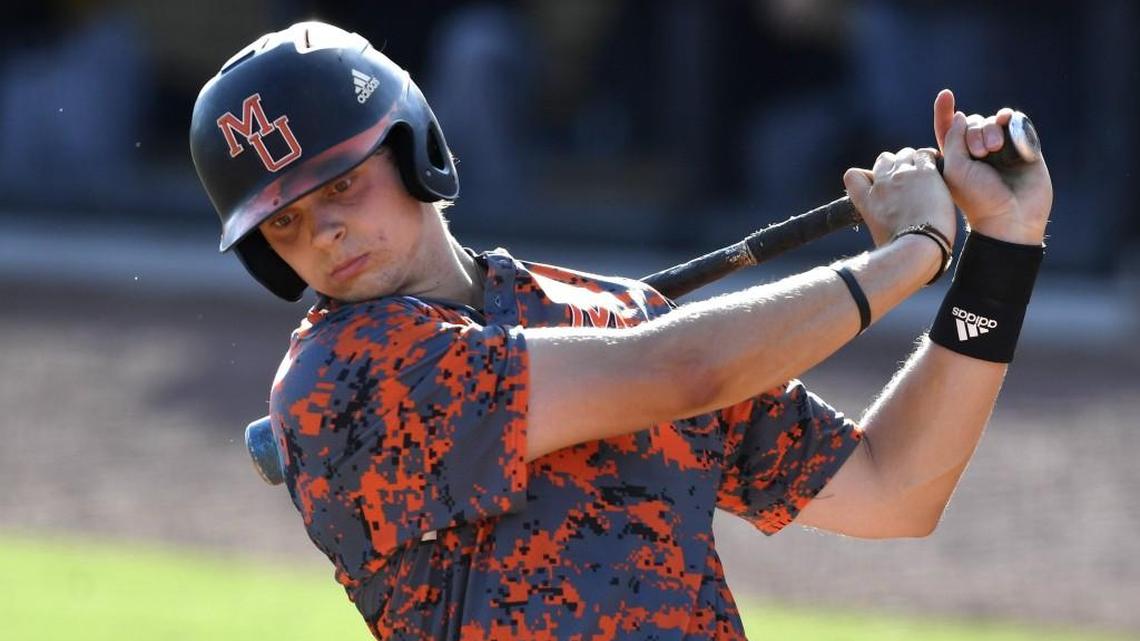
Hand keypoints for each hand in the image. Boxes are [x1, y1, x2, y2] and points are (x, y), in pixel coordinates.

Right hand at [843, 146, 956, 249]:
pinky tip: (937, 171)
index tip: (878, 185)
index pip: (852, 176)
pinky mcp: (924, 173)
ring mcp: (902, 175)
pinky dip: (931, 159)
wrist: (917, 246)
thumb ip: (879, 222)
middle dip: (894, 166)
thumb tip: (887, 228)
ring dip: (913, 161)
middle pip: (883, 159)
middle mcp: (881, 184)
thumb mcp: (878, 235)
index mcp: (866, 200)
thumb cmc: (901, 250)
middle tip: (908, 181)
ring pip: (905, 153)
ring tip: (925, 176)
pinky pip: (925, 154)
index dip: (866, 177)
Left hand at [933, 89, 1052, 244]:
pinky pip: (1016, 122)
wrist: (1011, 217)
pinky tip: (1008, 125)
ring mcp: (1002, 149)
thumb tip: (961, 115)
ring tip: (994, 148)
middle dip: (974, 132)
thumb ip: (953, 139)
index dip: (945, 111)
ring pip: (993, 121)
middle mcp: (978, 152)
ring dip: (991, 128)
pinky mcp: (1024, 148)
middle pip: (972, 123)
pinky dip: (1011, 120)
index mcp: (956, 158)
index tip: (946, 94)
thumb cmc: (978, 198)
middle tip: (980, 153)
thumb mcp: (954, 169)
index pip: (949, 129)